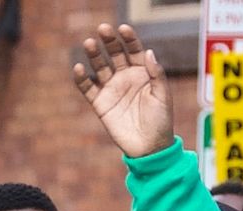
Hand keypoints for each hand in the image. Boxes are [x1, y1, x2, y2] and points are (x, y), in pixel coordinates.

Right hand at [73, 23, 174, 157]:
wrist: (150, 149)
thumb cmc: (161, 122)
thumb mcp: (163, 97)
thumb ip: (156, 74)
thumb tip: (149, 52)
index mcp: (142, 73)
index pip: (134, 50)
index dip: (129, 38)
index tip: (123, 29)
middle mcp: (125, 77)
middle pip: (114, 54)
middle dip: (109, 41)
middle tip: (103, 29)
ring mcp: (112, 89)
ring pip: (99, 66)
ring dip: (94, 55)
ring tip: (90, 43)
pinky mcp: (101, 103)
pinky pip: (88, 88)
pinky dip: (82, 79)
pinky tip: (79, 68)